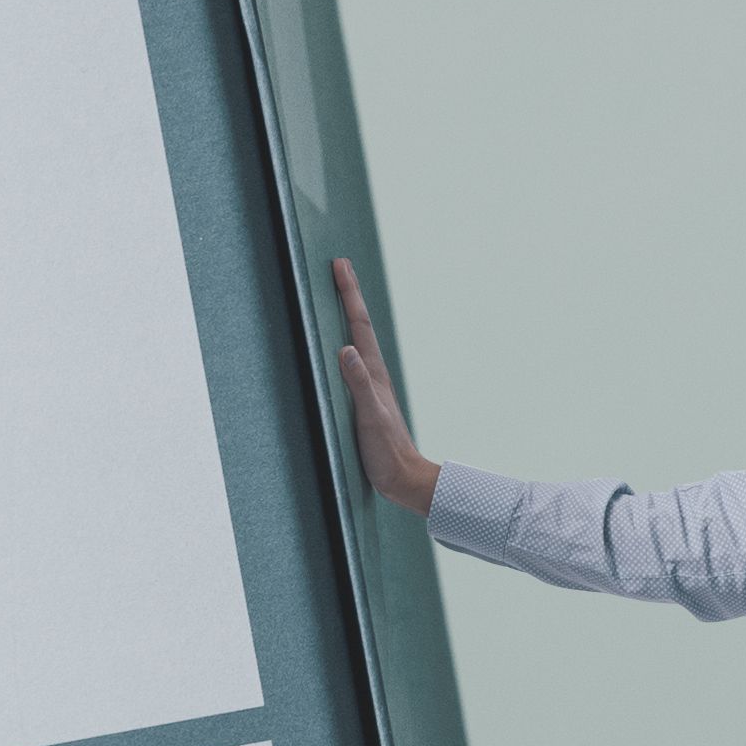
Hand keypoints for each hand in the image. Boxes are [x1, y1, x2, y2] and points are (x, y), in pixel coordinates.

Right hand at [332, 259, 437, 512]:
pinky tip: (344, 348)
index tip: (340, 266)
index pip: (358, 325)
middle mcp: (374, 374)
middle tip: (340, 267)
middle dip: (349, 295)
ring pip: (359, 340)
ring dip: (350, 315)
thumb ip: (359, 384)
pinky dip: (349, 342)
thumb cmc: (386, 452)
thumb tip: (346, 349)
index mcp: (373, 374)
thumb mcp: (370, 418)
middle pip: (360, 326)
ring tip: (342, 296)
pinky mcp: (367, 400)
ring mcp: (372, 386)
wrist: (404, 479)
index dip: (349, 294)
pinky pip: (355, 361)